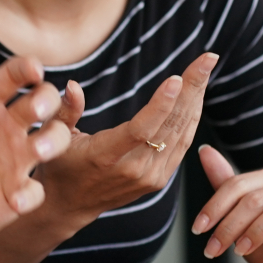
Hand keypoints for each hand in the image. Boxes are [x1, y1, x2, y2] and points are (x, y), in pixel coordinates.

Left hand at [0, 45, 70, 262]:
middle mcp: (1, 129)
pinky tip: (13, 201)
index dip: (27, 68)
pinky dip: (31, 193)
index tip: (33, 70)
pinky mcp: (15, 195)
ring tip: (36, 151)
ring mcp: (12, 162)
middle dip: (48, 100)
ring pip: (54, 138)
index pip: (12, 77)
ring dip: (53, 140)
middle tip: (35, 110)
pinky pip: (37, 189)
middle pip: (43, 101)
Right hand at [37, 52, 217, 231]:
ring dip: (196, 98)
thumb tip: (73, 85)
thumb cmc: (59, 164)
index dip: (161, 104)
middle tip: (207, 58)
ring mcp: (149, 177)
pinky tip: (197, 95)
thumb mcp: (55, 136)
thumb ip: (66, 110)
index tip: (177, 79)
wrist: (69, 205)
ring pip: (181, 132)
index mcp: (106, 157)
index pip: (140, 129)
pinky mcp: (158, 179)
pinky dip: (192, 117)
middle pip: (169, 125)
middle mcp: (133, 169)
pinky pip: (181, 144)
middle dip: (191, 88)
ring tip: (206, 68)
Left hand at [193, 146, 262, 262]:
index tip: (197, 230)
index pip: (236, 185)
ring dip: (258, 230)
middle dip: (230, 225)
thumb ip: (224, 188)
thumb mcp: (242, 221)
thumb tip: (205, 150)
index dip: (214, 207)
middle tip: (215, 248)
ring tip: (242, 250)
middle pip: (255, 198)